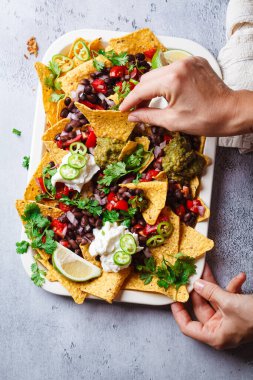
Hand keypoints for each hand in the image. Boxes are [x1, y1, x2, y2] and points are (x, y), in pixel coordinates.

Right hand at [119, 57, 252, 136]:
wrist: (231, 112)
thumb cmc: (206, 119)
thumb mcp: (172, 121)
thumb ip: (148, 116)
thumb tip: (132, 116)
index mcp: (172, 80)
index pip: (142, 89)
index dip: (130, 101)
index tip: (123, 110)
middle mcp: (179, 65)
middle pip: (148, 78)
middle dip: (140, 94)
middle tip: (136, 109)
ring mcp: (188, 61)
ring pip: (159, 73)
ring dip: (152, 87)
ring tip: (150, 103)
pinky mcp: (196, 62)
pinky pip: (173, 70)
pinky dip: (166, 81)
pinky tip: (166, 94)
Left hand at [171, 263, 252, 349]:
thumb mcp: (229, 302)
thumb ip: (210, 292)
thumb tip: (196, 284)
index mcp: (215, 335)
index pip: (188, 327)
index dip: (179, 312)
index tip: (173, 298)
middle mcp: (220, 329)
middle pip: (201, 308)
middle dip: (197, 290)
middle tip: (189, 275)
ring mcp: (229, 320)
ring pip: (214, 300)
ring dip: (213, 285)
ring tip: (207, 269)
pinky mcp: (238, 311)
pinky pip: (229, 298)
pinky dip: (232, 287)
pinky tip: (239, 277)